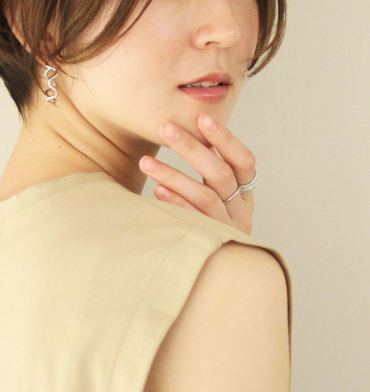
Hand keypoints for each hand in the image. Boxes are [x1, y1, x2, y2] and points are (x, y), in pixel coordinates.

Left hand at [138, 114, 255, 234]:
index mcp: (245, 194)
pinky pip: (193, 220)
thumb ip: (209, 171)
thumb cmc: (210, 224)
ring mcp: (227, 230)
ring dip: (173, 174)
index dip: (226, 139)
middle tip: (165, 128)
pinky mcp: (210, 244)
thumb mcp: (219, 198)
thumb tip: (185, 131)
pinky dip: (175, 203)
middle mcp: (241, 210)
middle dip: (191, 148)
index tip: (202, 118)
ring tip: (145, 161)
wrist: (221, 274)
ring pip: (205, 196)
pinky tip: (157, 189)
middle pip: (220, 174)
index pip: (244, 161)